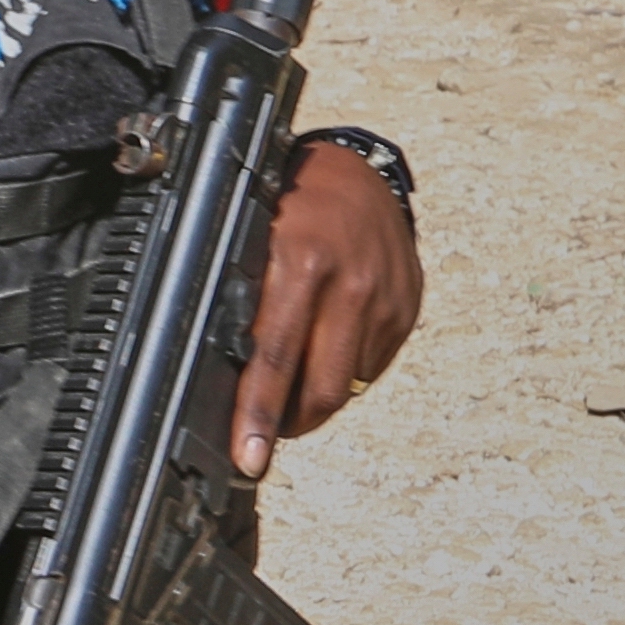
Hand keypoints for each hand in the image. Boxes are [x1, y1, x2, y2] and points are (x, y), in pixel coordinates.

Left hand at [233, 139, 421, 477]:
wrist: (357, 170)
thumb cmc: (289, 200)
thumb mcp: (249, 236)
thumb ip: (242, 295)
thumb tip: (218, 364)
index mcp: (299, 265)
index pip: (273, 356)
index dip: (257, 412)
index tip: (249, 454)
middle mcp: (349, 286)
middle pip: (320, 387)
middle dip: (288, 424)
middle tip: (260, 437)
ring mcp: (385, 301)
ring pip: (346, 384)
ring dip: (313, 401)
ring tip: (286, 394)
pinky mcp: (406, 310)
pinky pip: (370, 366)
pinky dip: (341, 374)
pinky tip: (320, 356)